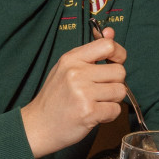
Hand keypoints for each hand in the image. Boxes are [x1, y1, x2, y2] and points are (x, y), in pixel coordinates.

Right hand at [22, 27, 126, 158]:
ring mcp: (82, 93)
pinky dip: (109, 115)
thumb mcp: (67, 68)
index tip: (115, 62)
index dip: (119, 53)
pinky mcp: (88, 112)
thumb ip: (90, 52)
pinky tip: (95, 115)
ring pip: (120, 91)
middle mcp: (76, 73)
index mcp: (71, 58)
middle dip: (115, 83)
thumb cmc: (55, 97)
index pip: (107, 45)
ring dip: (112, 100)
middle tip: (99, 91)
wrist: (39, 126)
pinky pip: (115, 109)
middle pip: (119, 71)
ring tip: (95, 103)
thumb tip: (111, 32)